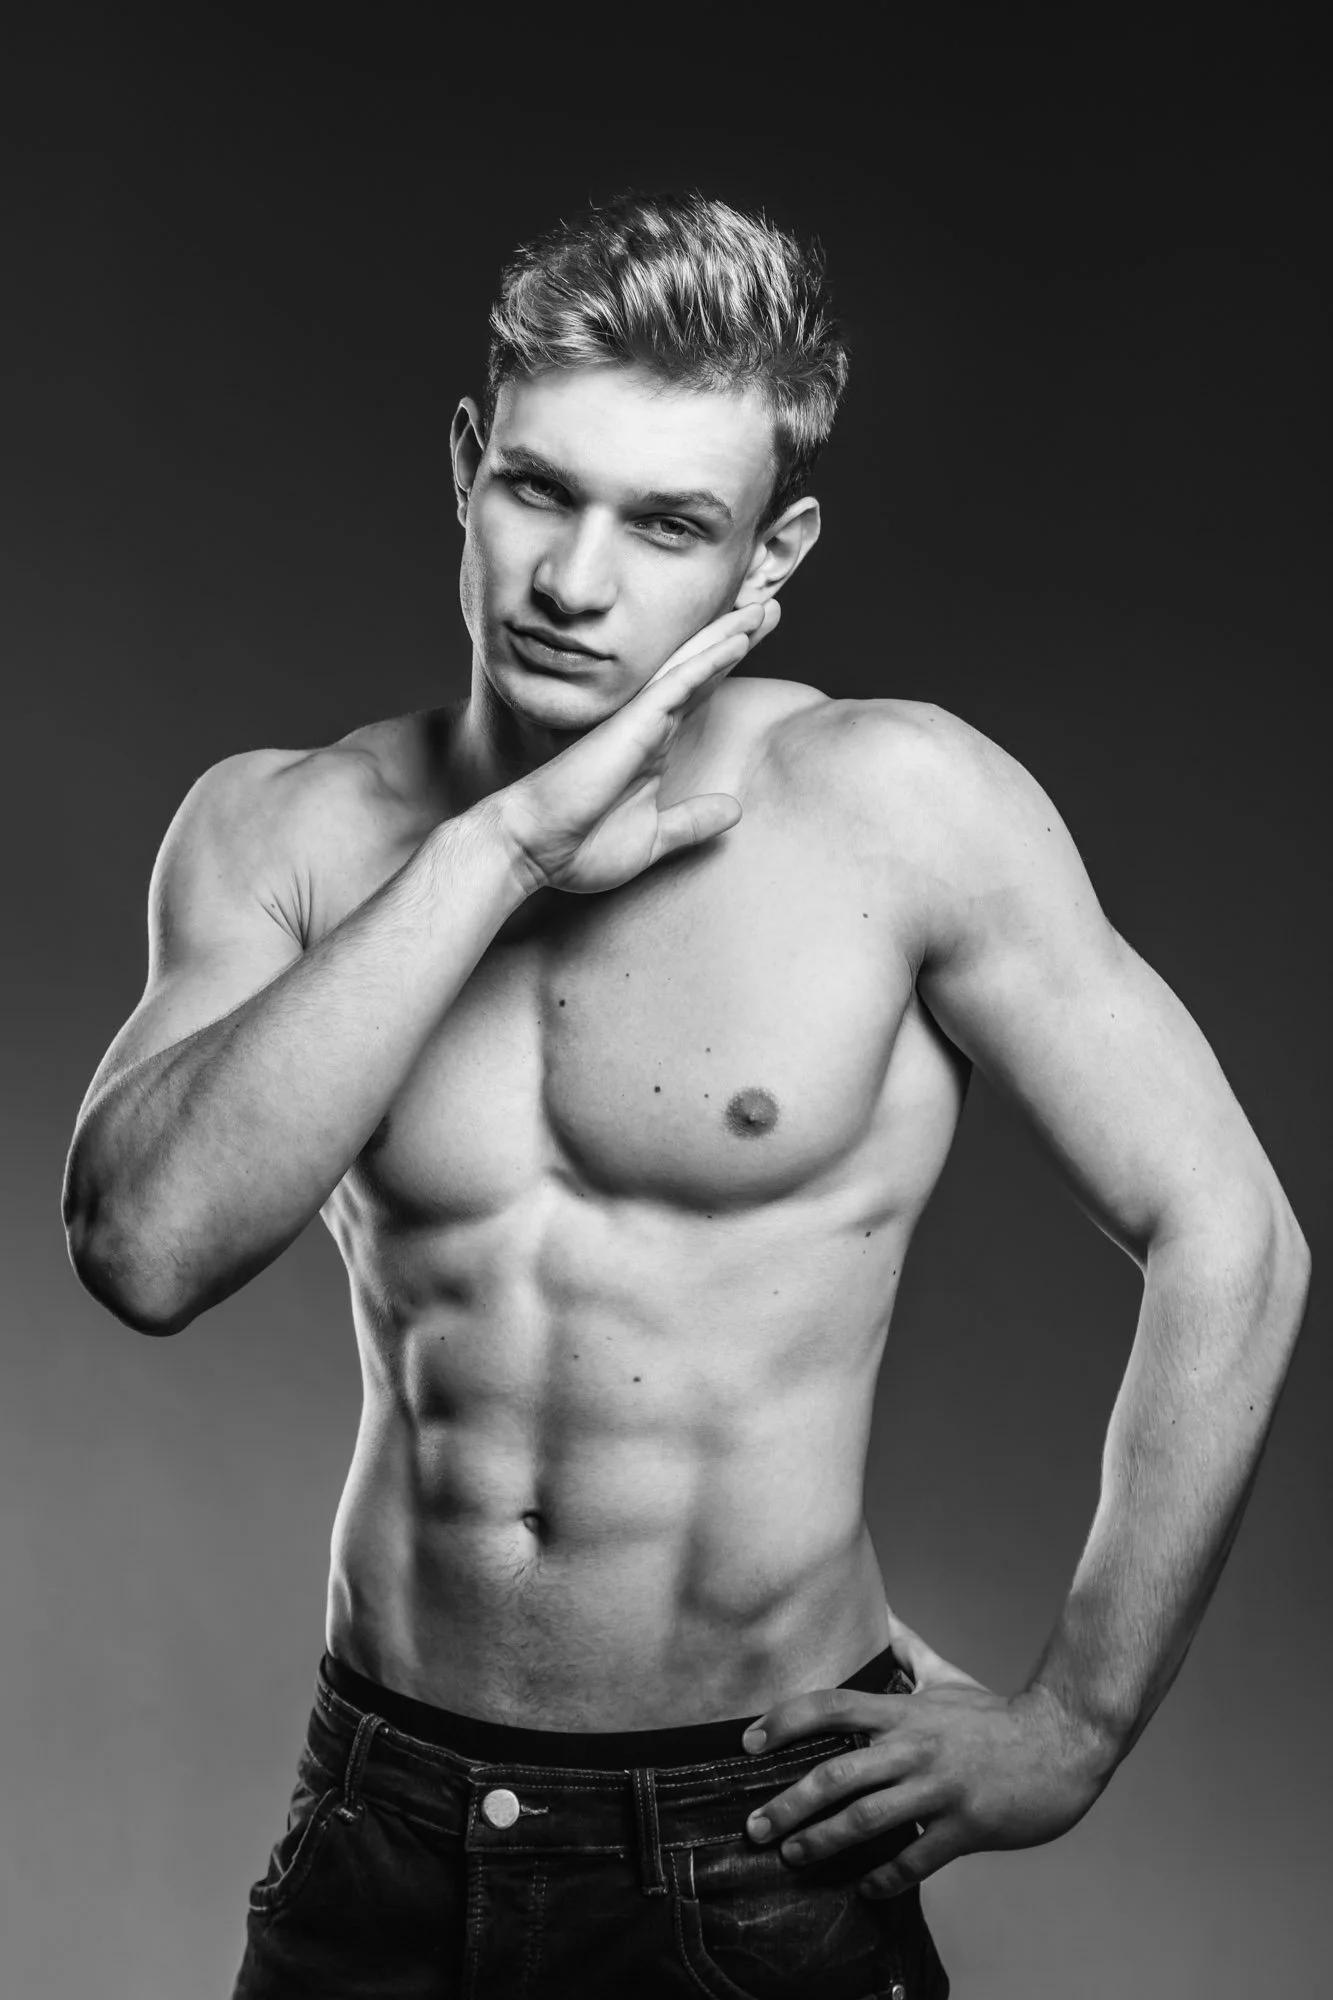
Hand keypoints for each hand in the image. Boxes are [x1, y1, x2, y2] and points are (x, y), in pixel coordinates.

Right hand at [493, 599, 779, 895]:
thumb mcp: (652, 838)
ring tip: (764, 608)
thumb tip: (735, 809)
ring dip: (729, 637)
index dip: (725, 670)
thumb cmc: (579, 846)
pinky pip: (678, 683)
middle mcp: (649, 727)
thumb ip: (692, 822)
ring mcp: (641, 722)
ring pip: (693, 666)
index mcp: (653, 748)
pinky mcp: (633, 725)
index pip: (697, 698)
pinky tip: (738, 640)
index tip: (755, 643)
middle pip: (700, 672)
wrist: (532, 847)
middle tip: (769, 609)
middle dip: (735, 640)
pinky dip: (709, 660)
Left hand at [740, 1613, 1108, 1899]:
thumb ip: (910, 1651)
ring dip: (821, 1842)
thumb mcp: (948, 1677)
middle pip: (836, 1774)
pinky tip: (864, 1888)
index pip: (831, 1707)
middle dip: (788, 1804)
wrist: (1062, 1745)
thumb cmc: (997, 1716)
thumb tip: (884, 1617)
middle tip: (754, 1827)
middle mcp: (914, 1749)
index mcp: (904, 1712)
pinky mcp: (966, 1828)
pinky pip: (916, 1861)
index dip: (784, 1721)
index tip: (749, 1742)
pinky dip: (885, 1878)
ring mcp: (939, 1790)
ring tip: (792, 1857)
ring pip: (866, 1820)